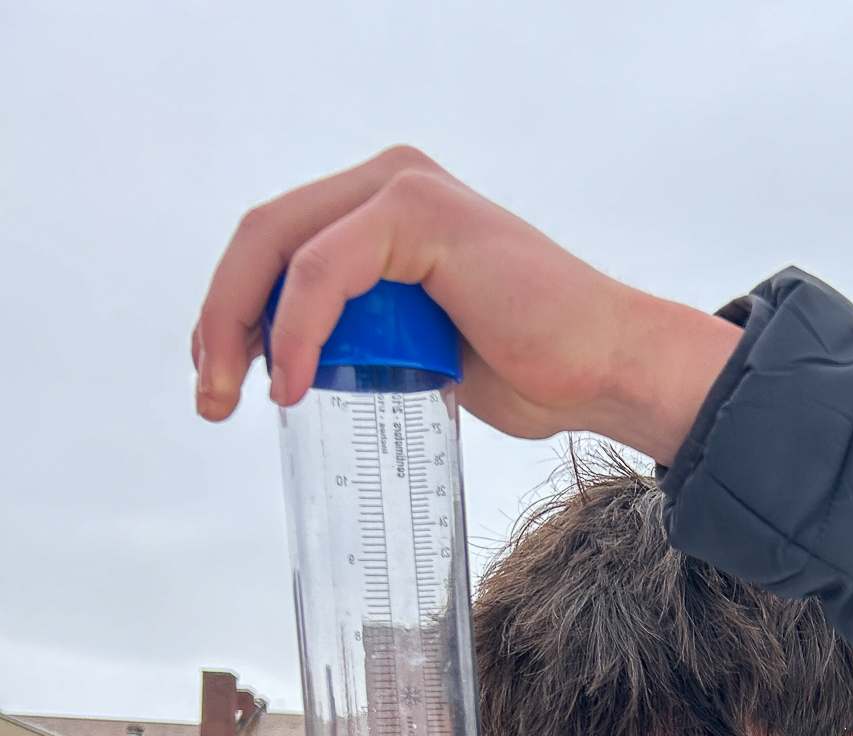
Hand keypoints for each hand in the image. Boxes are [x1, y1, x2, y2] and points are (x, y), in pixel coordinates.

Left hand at [192, 145, 740, 463]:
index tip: (219, 383)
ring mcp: (401, 189)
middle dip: (219, 319)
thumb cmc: (534, 369)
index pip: (276, 248)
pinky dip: (298, 327)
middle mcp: (386, 184)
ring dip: (240, 325)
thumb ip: (364, 338)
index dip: (230, 311)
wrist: (605, 370)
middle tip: (208, 396)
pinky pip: (324, 269)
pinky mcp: (418, 210)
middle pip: (262, 237)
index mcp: (382, 211)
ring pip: (279, 245)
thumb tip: (296, 369)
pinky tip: (293, 381)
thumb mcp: (419, 353)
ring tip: (235, 395)